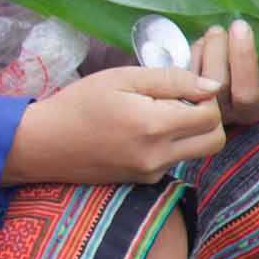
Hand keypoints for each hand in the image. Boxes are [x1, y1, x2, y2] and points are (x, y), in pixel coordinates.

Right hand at [3, 66, 225, 187]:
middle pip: (215, 139)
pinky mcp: (145, 181)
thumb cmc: (78, 103)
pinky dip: (170, 144)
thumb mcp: (121, 78)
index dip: (204, 96)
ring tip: (158, 114)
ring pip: (198, 151)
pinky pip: (175, 160)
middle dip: (208, 118)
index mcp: (154, 126)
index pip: (210, 114)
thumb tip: (212, 84)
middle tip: (181, 101)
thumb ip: (171, 79)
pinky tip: (141, 131)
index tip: (182, 86)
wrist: (43, 144)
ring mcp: (153, 172)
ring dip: (191, 132)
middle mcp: (159, 155)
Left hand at [191, 20, 258, 143]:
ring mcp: (221, 110)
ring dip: (215, 54)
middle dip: (243, 57)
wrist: (231, 83)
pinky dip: (195, 57)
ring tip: (217, 31)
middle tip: (240, 27)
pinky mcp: (196, 100)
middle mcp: (250, 113)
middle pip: (246, 94)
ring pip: (216, 87)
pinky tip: (202, 41)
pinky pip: (191, 81)